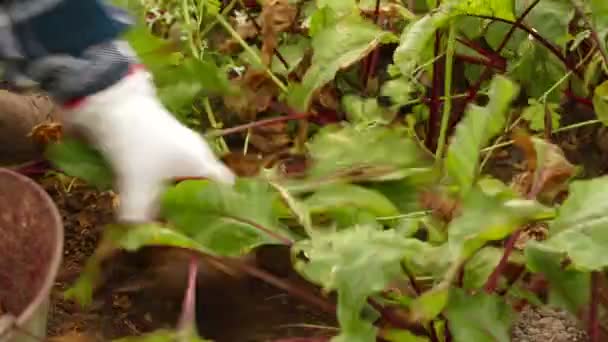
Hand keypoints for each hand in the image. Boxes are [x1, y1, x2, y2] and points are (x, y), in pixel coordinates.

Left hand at [63, 68, 234, 221]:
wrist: (112, 102)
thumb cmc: (136, 145)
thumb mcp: (135, 185)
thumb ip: (139, 214)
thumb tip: (137, 232)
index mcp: (202, 162)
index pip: (227, 188)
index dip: (223, 208)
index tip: (213, 226)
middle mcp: (197, 152)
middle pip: (204, 184)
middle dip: (195, 205)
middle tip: (183, 225)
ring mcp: (180, 143)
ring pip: (185, 175)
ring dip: (175, 192)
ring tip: (164, 213)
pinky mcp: (162, 138)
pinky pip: (169, 166)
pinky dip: (162, 180)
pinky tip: (147, 191)